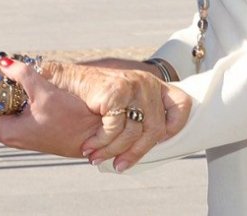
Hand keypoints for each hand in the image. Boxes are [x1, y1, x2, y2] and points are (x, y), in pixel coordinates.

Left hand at [0, 58, 99, 156]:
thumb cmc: (70, 119)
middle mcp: (11, 135)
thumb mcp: (44, 93)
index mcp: (7, 131)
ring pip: (7, 105)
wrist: (95, 135)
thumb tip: (3, 62)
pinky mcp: (33, 126)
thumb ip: (22, 75)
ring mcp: (22, 131)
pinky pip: (18, 107)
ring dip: (9, 89)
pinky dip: (19, 94)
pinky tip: (27, 82)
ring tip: (12, 71)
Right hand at [46, 61, 186, 170]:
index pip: (181, 104)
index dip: (176, 126)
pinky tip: (90, 146)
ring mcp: (133, 86)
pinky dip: (101, 142)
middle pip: (156, 130)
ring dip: (114, 151)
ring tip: (98, 158)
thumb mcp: (123, 101)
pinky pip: (115, 129)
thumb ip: (139, 116)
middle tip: (120, 166)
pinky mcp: (117, 92)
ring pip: (134, 133)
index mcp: (152, 85)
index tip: (159, 141)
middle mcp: (147, 83)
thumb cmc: (93, 95)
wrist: (65, 80)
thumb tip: (152, 147)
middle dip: (137, 153)